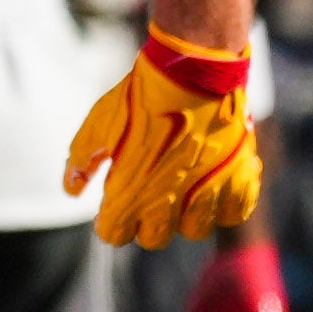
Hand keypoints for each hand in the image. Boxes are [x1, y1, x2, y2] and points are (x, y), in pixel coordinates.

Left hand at [66, 33, 260, 248]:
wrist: (192, 73)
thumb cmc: (140, 99)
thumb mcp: (98, 126)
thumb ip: (81, 162)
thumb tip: (72, 190)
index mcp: (129, 194)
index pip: (114, 235)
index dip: (111, 221)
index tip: (114, 204)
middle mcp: (168, 204)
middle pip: (154, 238)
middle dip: (147, 221)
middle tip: (149, 193)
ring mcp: (207, 194)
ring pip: (194, 230)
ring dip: (185, 215)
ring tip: (183, 186)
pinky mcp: (240, 180)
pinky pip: (233, 213)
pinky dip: (223, 204)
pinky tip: (213, 183)